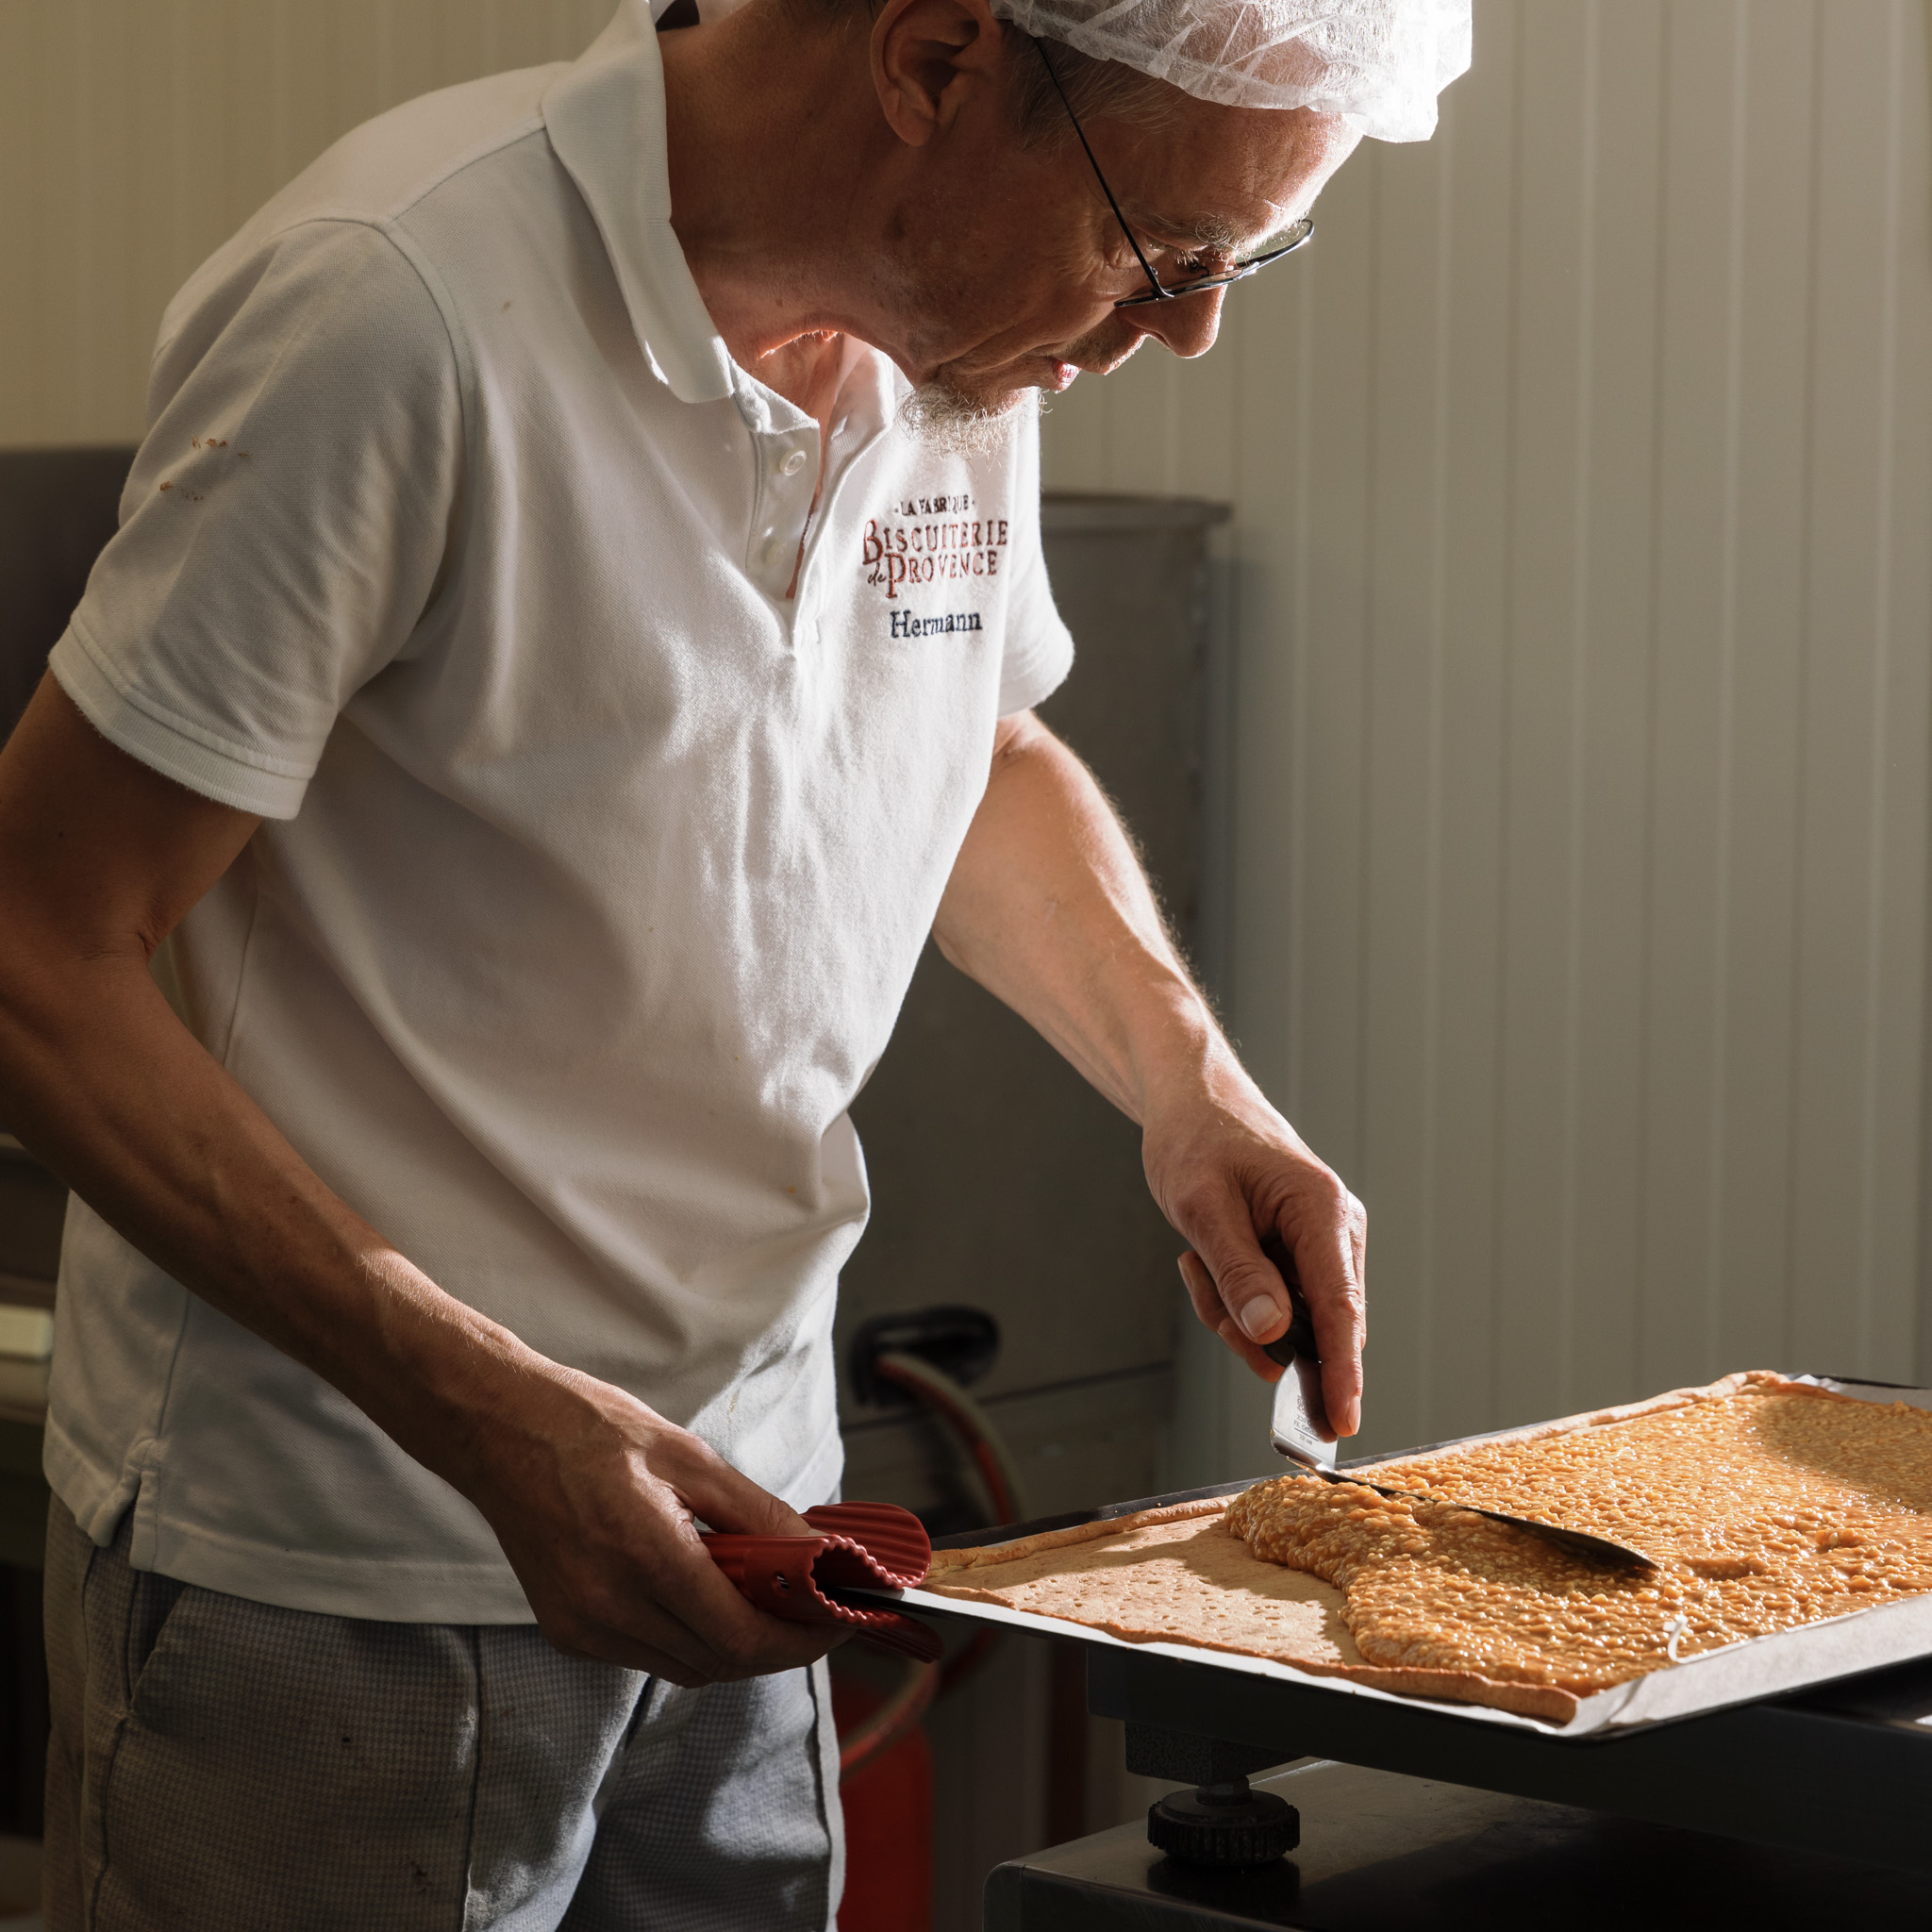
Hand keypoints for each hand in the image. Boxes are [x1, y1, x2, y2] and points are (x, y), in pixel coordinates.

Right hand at [459, 1368, 848, 1682]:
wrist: (499, 1432)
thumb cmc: (590, 1429)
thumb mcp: (689, 1456)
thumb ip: (758, 1514)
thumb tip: (819, 1553)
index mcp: (644, 1554)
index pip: (742, 1637)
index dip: (802, 1640)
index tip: (840, 1621)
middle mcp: (608, 1606)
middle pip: (721, 1663)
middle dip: (778, 1642)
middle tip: (814, 1606)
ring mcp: (583, 1627)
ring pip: (687, 1668)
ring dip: (734, 1643)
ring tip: (761, 1593)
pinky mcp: (568, 1633)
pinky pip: (649, 1655)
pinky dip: (689, 1636)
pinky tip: (700, 1591)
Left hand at [1144, 1055, 1365, 1437]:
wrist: (1191, 1101)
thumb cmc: (1197, 1138)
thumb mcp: (1201, 1205)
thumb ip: (1238, 1271)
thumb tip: (1273, 1335)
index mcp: (1322, 1211)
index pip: (1341, 1309)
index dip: (1342, 1372)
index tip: (1341, 1423)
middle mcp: (1334, 1232)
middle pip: (1314, 1326)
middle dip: (1256, 1333)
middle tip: (1205, 1289)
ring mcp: (1320, 1245)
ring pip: (1288, 1325)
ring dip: (1234, 1313)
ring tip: (1197, 1262)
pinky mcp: (1299, 1255)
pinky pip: (1273, 1308)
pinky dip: (1233, 1300)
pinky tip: (1204, 1261)